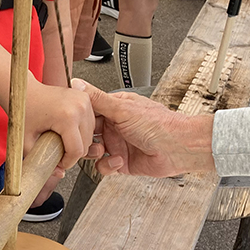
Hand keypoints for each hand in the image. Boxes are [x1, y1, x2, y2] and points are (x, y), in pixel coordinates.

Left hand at [24, 78, 94, 169]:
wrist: (25, 92)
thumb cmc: (24, 111)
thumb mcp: (27, 141)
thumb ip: (40, 160)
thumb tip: (60, 174)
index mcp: (67, 117)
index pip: (77, 150)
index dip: (67, 162)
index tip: (58, 163)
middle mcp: (79, 107)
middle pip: (86, 144)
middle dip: (73, 153)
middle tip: (57, 152)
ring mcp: (84, 101)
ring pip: (90, 135)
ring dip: (78, 142)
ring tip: (61, 141)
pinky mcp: (86, 99)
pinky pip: (90, 124)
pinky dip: (81, 132)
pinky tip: (67, 131)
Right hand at [72, 82, 216, 177]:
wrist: (178, 149)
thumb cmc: (159, 125)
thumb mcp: (122, 109)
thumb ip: (97, 99)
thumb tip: (78, 84)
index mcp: (115, 108)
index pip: (88, 111)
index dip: (78, 117)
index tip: (71, 122)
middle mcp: (115, 126)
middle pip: (87, 133)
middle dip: (83, 138)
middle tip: (84, 139)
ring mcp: (117, 144)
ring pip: (92, 151)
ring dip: (94, 153)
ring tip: (102, 150)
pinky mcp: (121, 162)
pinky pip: (103, 166)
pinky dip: (108, 165)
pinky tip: (119, 160)